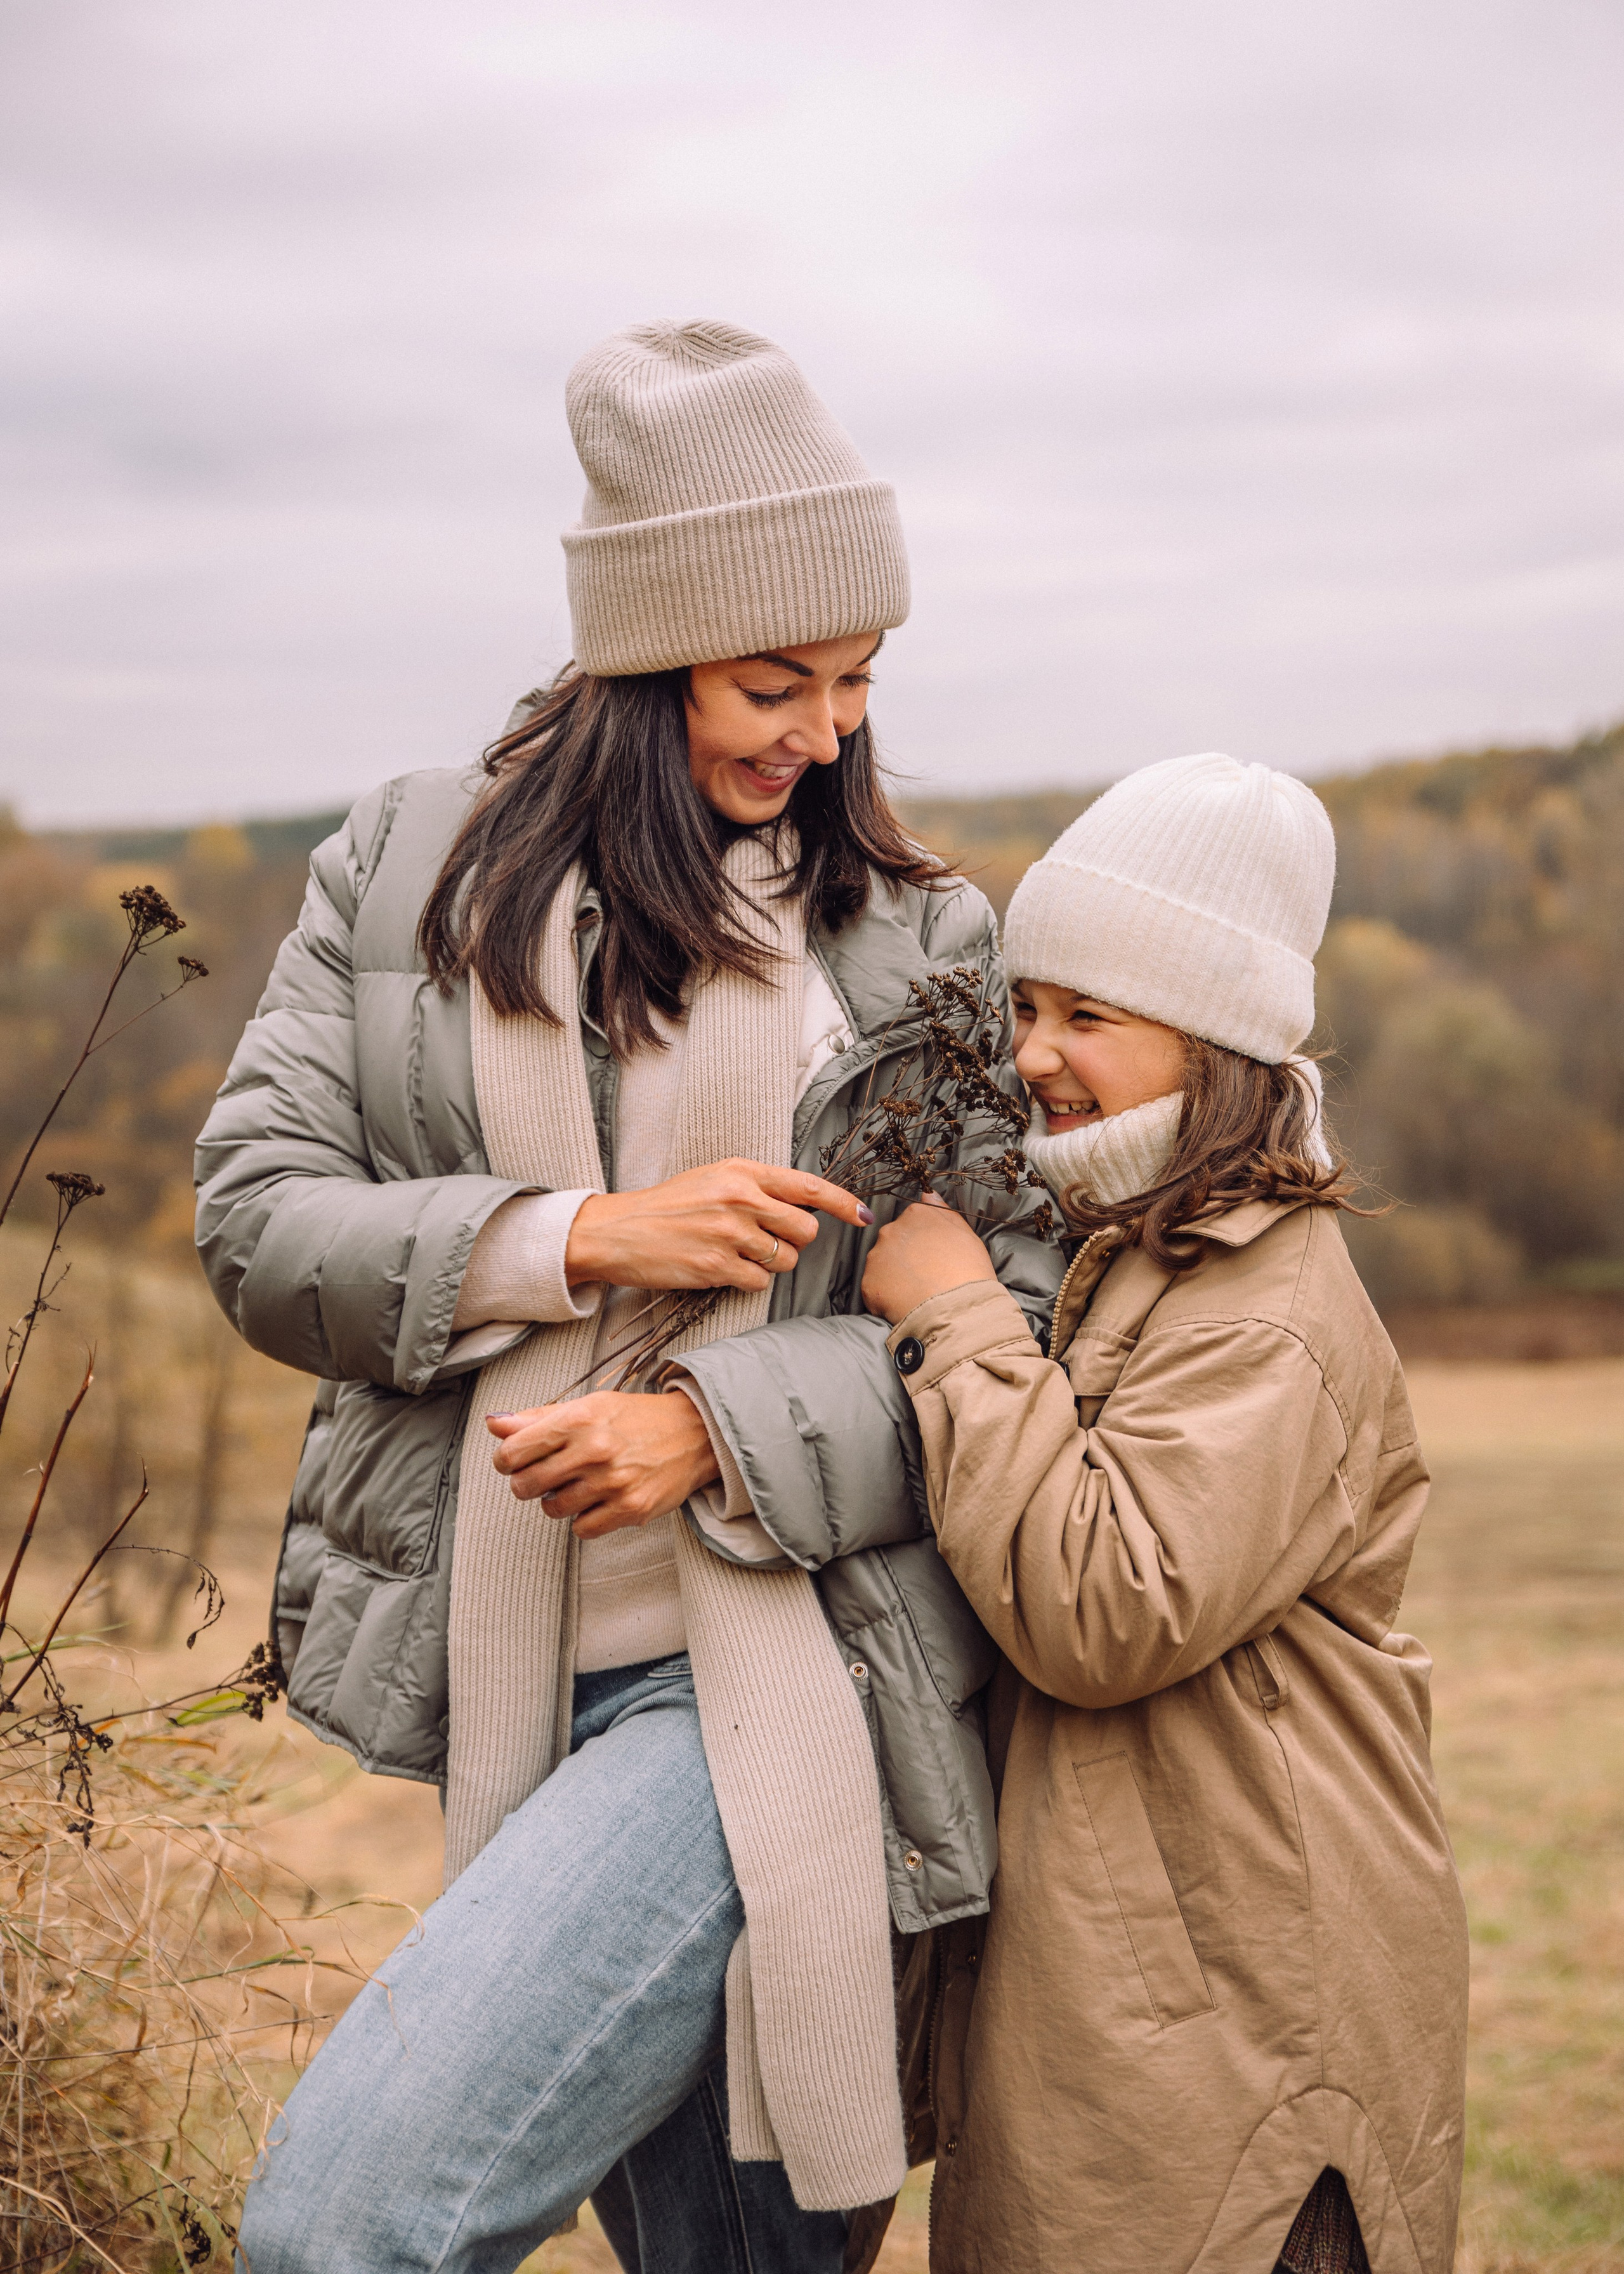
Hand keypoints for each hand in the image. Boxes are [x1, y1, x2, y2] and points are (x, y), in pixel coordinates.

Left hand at [486, 1391, 720, 1538]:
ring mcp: (613, 1482)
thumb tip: (494, 1423)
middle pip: (525, 1486)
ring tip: (579, 1484)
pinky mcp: (631, 1509)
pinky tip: (599, 1500)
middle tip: (546, 1476)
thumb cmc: (635, 1419)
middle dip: (527, 1484)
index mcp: (579, 1418)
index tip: (515, 1461)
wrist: (694, 1434)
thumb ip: (538, 1418)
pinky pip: (581, 1530)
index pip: (513, 1452)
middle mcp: (595, 1450)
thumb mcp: (587, 1407)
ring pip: (552, 1510)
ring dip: (558, 1501)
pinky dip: (584, 1519)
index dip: (506, 1460)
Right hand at [565, 1159, 871, 1292]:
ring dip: (771, 1264)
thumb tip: (806, 1204)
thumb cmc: (668, 1206)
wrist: (618, 1230)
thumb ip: (758, 1187)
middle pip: (805, 1230)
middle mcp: (739, 1199)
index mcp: (742, 1172)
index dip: (844, 1203)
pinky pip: (760, 1282)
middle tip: (765, 1240)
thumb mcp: (713, 1179)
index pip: (809, 1186)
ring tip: (737, 1253)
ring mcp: (728, 1233)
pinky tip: (723, 1268)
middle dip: (794, 1241)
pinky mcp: (716, 1266)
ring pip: (785, 1260)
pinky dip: (748, 1281)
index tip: (863, 1215)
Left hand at [861, 1196, 997, 1325]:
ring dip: (893, 1277)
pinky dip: (885, 1298)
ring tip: (915, 1293)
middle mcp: (891, 1230)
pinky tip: (905, 1305)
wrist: (957, 1311)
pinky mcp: (868, 1283)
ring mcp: (877, 1257)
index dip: (922, 1243)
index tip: (932, 1257)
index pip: (912, 1223)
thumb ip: (942, 1211)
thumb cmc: (969, 1273)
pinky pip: (874, 1290)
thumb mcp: (966, 1235)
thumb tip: (927, 1194)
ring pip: (881, 1265)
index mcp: (916, 1215)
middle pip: (893, 1242)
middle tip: (924, 1277)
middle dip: (904, 1257)